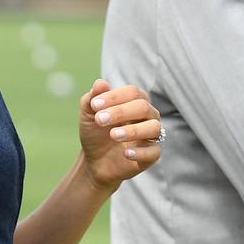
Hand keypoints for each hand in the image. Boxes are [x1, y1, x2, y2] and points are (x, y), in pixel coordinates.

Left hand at [78, 79, 161, 193]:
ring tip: (113, 135)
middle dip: (120, 112)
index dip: (114, 96)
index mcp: (135, 101)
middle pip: (143, 107)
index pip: (132, 92)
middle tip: (100, 120)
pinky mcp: (151, 155)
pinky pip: (154, 152)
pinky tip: (126, 153)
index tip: (94, 105)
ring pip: (154, 127)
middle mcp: (147, 116)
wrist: (94, 160)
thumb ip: (92, 97)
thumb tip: (100, 83)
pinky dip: (140, 152)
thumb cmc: (95, 131)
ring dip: (133, 131)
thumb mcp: (88, 114)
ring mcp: (150, 136)